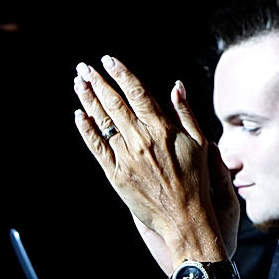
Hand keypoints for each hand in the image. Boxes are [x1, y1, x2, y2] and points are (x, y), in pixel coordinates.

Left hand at [72, 55, 235, 273]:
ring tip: (78, 82)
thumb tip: (176, 86)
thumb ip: (186, 113)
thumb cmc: (197, 181)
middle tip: (84, 66)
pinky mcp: (116, 174)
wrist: (185, 218)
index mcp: (163, 129)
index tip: (108, 60)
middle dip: (98, 82)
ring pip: (103, 122)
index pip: (138, 93)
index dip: (122, 74)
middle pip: (115, 103)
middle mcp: (142, 139)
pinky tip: (79, 115)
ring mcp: (127, 157)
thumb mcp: (200, 143)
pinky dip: (87, 130)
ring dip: (88, 100)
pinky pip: (97, 147)